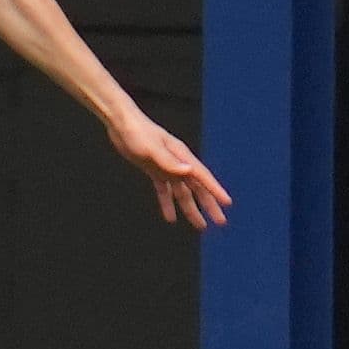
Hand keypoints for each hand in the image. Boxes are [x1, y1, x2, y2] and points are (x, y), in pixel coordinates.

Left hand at [110, 114, 230, 229]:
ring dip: (191, 209)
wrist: (121, 123)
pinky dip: (168, 203)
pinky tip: (170, 217)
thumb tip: (188, 171)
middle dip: (209, 205)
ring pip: (183, 192)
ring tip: (200, 225)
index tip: (226, 202)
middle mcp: (177, 163)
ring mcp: (167, 167)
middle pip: (197, 188)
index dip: (215, 190)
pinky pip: (165, 190)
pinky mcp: (155, 170)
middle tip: (220, 221)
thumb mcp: (152, 148)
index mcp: (181, 156)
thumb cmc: (137, 131)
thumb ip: (169, 161)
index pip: (202, 176)